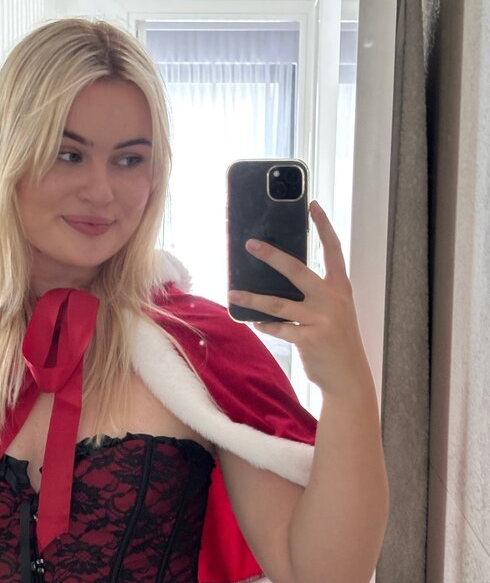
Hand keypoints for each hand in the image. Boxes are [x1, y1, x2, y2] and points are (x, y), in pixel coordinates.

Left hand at [227, 200, 371, 396]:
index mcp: (340, 289)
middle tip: (250, 244)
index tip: (312, 205)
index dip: (323, 226)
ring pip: (278, 303)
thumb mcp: (335, 312)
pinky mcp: (310, 339)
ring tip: (232, 293)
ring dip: (252, 299)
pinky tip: (255, 323)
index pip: (333, 250)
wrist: (349, 378)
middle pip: (297, 270)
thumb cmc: (337, 342)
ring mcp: (322, 319)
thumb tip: (280, 281)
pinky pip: (279, 328)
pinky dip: (265, 325)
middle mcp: (332, 300)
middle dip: (272, 255)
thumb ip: (316, 295)